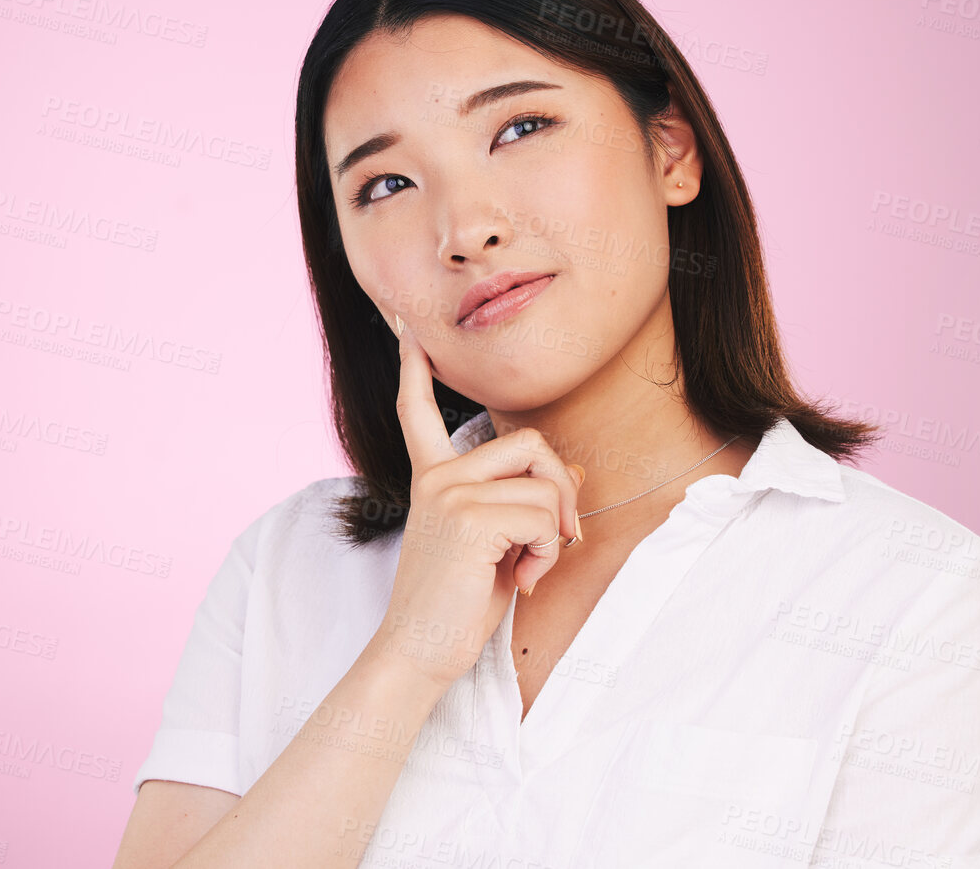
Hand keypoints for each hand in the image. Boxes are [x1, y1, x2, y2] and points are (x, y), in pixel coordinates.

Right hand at [367, 312, 585, 690]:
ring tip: (528, 568)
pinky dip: (548, 553)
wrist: (420, 650)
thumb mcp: (494, 544)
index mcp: (432, 479)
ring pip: (545, 484)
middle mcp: (438, 477)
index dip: (415, 369)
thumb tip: (571, 474)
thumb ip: (520, 503)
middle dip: (560, 492)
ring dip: (555, 533)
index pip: (417, 412)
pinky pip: (543, 516)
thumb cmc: (456, 605)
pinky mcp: (470, 517)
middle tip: (556, 540)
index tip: (408, 330)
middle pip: (531, 443)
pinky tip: (523, 579)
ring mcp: (450, 493)